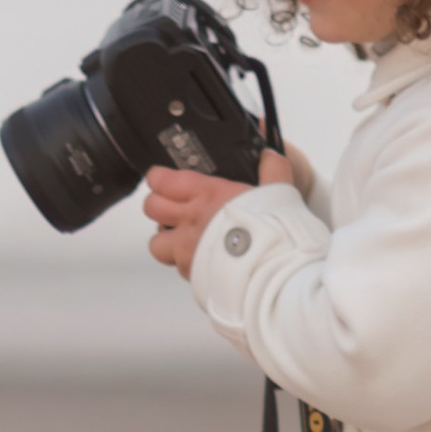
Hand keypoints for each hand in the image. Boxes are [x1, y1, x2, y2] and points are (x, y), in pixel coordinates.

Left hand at [142, 145, 304, 275]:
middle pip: (151, 208)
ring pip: (157, 244)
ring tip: (185, 240)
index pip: (162, 180)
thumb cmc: (272, 233)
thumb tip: (269, 155)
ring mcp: (187, 250)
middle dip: (158, 206)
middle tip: (173, 207)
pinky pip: (179, 269)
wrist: (273, 274)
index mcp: (208, 195)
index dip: (160, 179)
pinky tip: (206, 262)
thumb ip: (272, 171)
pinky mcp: (192, 275)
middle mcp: (191, 221)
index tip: (165, 180)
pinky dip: (188, 265)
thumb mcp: (279, 192)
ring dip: (167, 241)